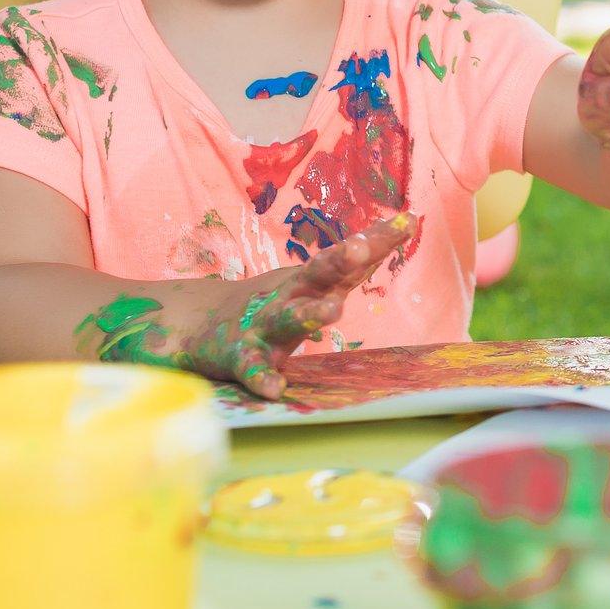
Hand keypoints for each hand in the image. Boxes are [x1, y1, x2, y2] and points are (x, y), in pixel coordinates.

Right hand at [80, 214, 417, 399]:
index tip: (408, 221)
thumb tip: (410, 221)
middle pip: (317, 274)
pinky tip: (274, 388)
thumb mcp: (316, 281)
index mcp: (308, 280)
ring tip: (333, 314)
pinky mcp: (239, 355)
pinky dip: (261, 376)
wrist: (199, 325)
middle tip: (360, 249)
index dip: (378, 240)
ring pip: (288, 318)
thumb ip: (360, 259)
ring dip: (309, 315)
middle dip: (338, 261)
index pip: (349, 257)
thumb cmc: (275, 302)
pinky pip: (252, 368)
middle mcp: (288, 296)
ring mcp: (262, 324)